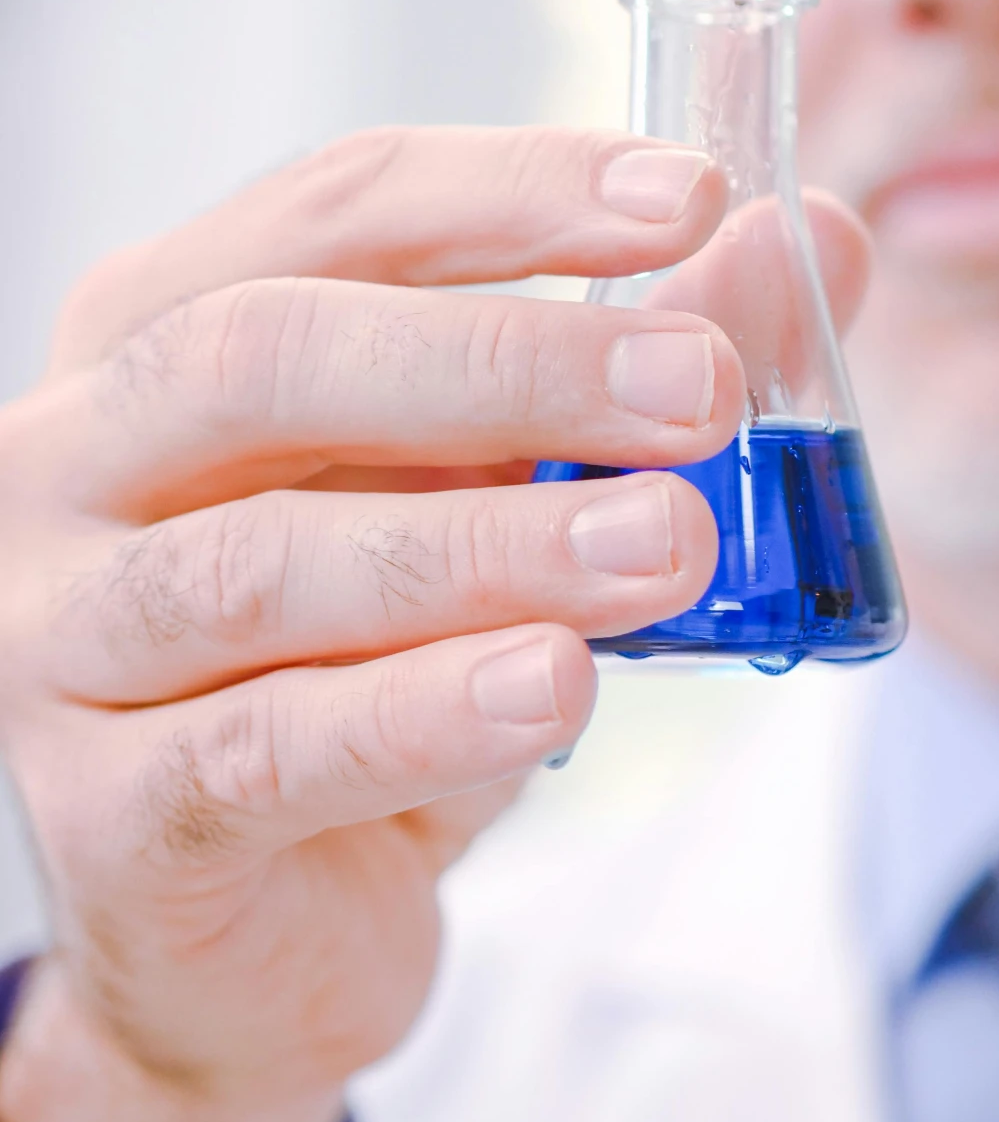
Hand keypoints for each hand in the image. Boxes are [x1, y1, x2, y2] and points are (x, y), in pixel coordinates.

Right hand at [0, 126, 861, 1121]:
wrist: (259, 929)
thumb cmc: (378, 661)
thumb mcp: (511, 498)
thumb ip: (640, 368)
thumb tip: (802, 238)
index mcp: (169, 329)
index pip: (337, 209)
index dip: (515, 192)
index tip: (690, 198)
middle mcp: (78, 458)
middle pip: (269, 355)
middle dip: (508, 360)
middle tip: (705, 385)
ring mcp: (64, 637)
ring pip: (260, 565)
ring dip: (486, 546)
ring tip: (668, 545)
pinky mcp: (105, 812)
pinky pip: (263, 749)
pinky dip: (422, 713)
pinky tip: (555, 686)